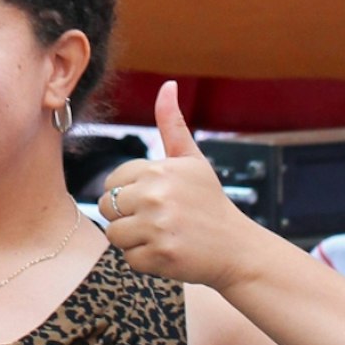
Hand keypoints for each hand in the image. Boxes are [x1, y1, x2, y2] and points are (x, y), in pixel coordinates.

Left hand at [99, 84, 275, 289]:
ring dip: (134, 240)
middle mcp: (156, 195)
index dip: (130, 194)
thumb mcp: (193, 160)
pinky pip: (129, 258)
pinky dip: (146, 260)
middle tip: (160, 220)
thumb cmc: (209, 202)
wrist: (236, 247)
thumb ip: (173, 125)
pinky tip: (168, 252)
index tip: (157, 200)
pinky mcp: (159, 255)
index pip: (113, 182)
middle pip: (108, 208)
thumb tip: (168, 85)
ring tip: (163, 235)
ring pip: (114, 234)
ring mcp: (158, 226)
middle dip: (128, 217)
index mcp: (160, 169)